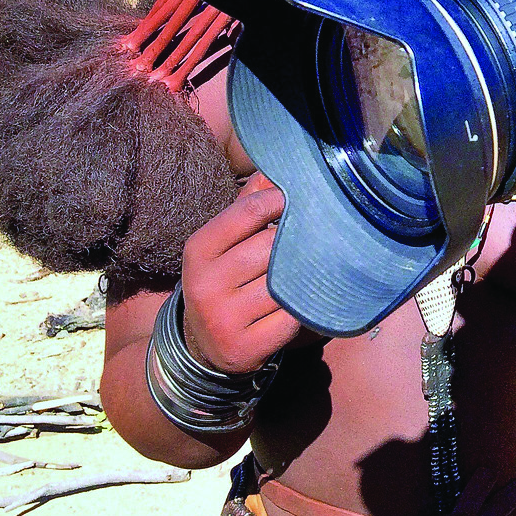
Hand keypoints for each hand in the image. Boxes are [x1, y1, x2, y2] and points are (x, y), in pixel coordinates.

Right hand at [179, 173, 301, 375]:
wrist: (205, 347)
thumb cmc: (226, 280)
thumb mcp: (226, 242)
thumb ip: (248, 205)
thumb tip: (276, 166)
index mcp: (198, 251)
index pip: (246, 212)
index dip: (279, 200)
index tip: (298, 198)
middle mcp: (205, 285)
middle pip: (270, 247)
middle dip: (295, 241)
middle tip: (317, 234)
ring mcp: (223, 320)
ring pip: (283, 283)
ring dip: (303, 275)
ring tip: (316, 266)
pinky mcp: (245, 349)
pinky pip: (291, 318)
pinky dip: (304, 308)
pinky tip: (306, 300)